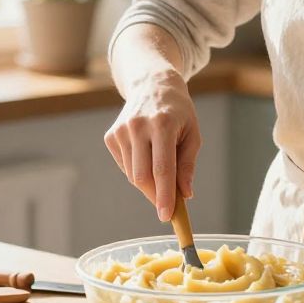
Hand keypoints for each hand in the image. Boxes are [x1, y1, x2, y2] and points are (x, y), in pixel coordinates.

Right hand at [104, 72, 200, 222]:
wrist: (153, 85)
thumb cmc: (178, 112)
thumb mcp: (192, 133)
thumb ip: (188, 165)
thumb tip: (186, 194)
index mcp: (163, 124)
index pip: (162, 168)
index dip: (165, 195)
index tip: (167, 216)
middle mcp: (138, 126)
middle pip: (143, 176)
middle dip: (155, 196)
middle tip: (168, 205)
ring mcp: (121, 130)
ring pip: (133, 175)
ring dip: (148, 183)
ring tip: (161, 170)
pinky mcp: (111, 136)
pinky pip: (125, 166)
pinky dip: (137, 171)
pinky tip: (146, 156)